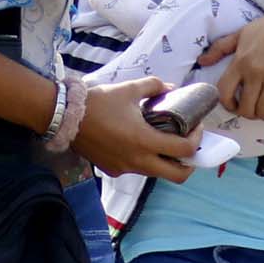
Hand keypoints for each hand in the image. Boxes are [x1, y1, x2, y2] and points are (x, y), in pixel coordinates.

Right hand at [72, 77, 199, 182]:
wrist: (66, 117)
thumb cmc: (100, 102)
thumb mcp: (130, 89)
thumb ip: (155, 87)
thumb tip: (171, 89)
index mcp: (145, 141)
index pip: (184, 150)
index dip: (197, 139)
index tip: (196, 127)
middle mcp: (138, 161)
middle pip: (176, 176)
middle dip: (189, 164)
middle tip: (189, 146)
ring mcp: (124, 169)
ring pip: (156, 173)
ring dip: (166, 160)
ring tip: (165, 140)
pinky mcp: (112, 170)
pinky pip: (136, 169)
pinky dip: (145, 159)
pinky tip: (138, 142)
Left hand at [205, 5, 263, 120]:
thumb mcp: (244, 32)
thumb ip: (221, 47)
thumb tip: (202, 61)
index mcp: (241, 61)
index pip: (224, 92)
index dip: (227, 104)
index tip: (234, 105)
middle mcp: (255, 72)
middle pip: (245, 108)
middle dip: (248, 113)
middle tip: (254, 109)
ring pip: (263, 112)